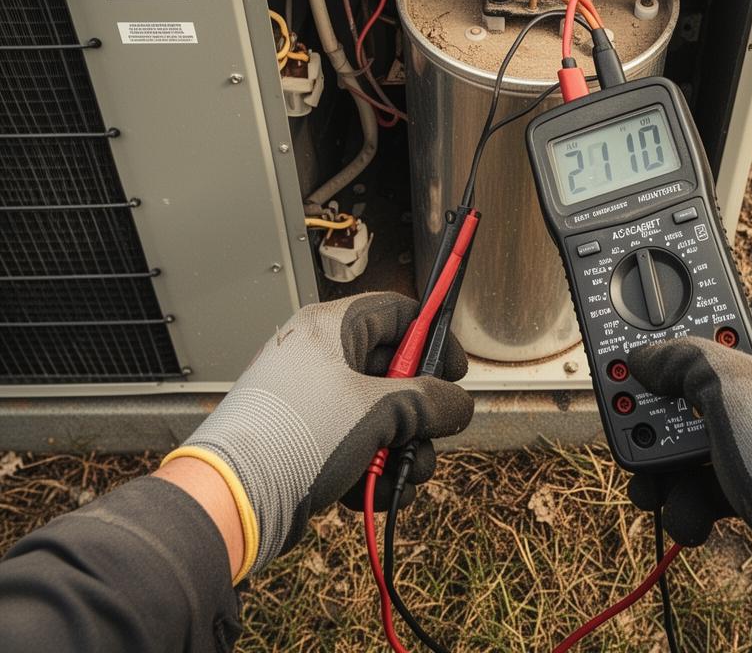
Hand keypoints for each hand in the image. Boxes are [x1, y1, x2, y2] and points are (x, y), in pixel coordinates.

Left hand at [162, 293, 473, 581]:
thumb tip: (460, 404)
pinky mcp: (304, 439)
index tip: (455, 370)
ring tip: (404, 472)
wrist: (231, 500)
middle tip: (432, 433)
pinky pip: (354, 442)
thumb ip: (430, 401)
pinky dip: (371, 465)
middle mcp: (319, 356)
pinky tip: (372, 490)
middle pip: (392, 369)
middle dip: (420, 410)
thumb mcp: (379, 412)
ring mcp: (310, 399)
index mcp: (330, 328)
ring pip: (378, 413)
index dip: (432, 337)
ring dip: (401, 446)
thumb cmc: (297, 436)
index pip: (397, 312)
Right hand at [627, 297, 751, 624]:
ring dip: (671, 460)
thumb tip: (645, 358)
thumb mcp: (728, 382)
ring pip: (712, 440)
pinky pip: (718, 487)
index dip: (721, 313)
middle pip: (720, 383)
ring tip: (647, 474)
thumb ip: (680, 359)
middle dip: (674, 400)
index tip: (679, 322)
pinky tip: (678, 509)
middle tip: (640, 400)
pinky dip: (691, 499)